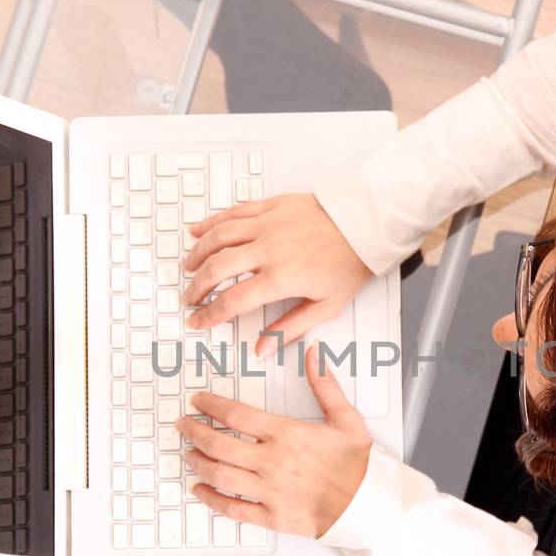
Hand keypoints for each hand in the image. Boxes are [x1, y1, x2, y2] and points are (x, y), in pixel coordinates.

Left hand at [177, 348, 371, 536]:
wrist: (370, 505)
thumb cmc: (358, 465)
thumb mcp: (346, 418)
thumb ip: (325, 386)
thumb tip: (316, 356)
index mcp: (286, 434)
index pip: (236, 414)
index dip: (210, 406)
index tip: (198, 402)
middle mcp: (272, 461)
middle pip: (218, 443)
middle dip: (194, 432)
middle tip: (183, 425)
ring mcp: (269, 490)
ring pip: (220, 474)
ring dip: (198, 462)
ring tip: (189, 454)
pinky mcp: (272, 516)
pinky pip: (233, 508)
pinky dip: (212, 499)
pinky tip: (201, 490)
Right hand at [181, 193, 372, 356]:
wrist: (367, 224)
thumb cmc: (352, 262)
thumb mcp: (327, 306)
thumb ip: (290, 328)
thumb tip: (263, 350)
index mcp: (281, 278)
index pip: (232, 301)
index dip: (209, 315)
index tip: (198, 321)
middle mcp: (269, 249)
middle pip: (216, 268)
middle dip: (196, 286)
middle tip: (190, 297)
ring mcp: (268, 224)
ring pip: (218, 237)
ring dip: (198, 253)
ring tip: (188, 266)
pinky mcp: (271, 205)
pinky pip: (233, 212)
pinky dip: (211, 222)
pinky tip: (199, 230)